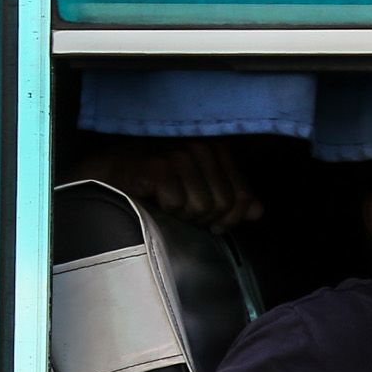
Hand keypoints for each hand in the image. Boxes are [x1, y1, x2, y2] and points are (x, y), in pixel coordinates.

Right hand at [78, 139, 263, 230]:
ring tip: (170, 204)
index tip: (216, 224)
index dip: (232, 218)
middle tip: (186, 213)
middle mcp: (203, 147)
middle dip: (206, 218)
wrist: (112, 173)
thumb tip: (258, 212)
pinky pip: (177, 205)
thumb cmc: (160, 180)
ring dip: (184, 214)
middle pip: (224, 204)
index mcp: (220, 149)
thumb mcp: (202, 185)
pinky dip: (166, 209)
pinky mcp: (158, 167)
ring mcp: (180, 155)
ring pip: (202, 207)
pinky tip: (155, 198)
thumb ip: (233, 196)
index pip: (244, 197)